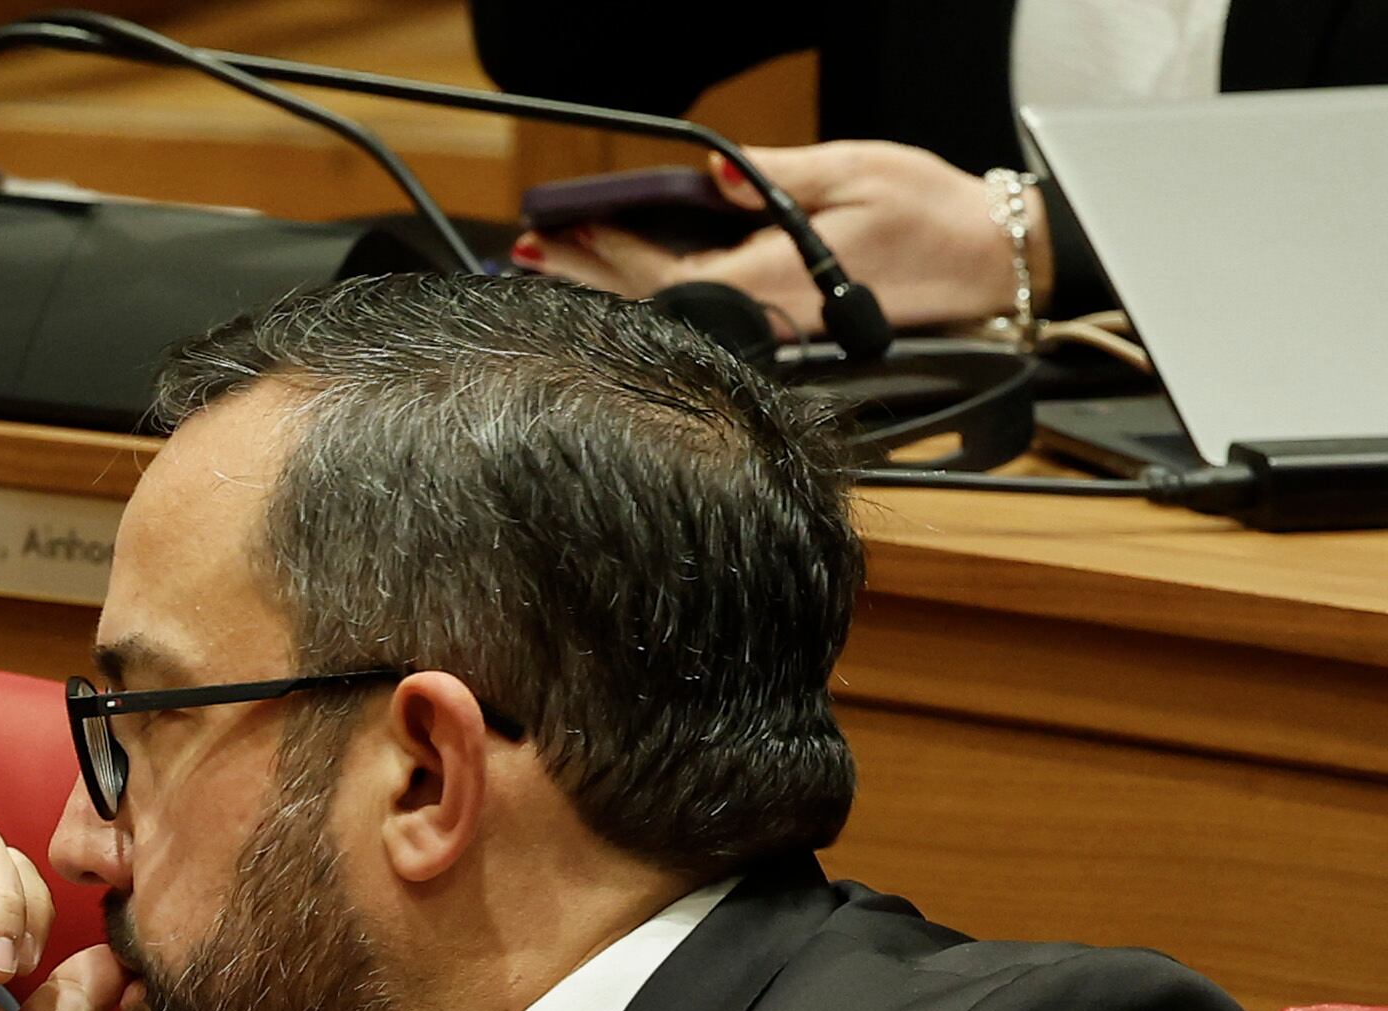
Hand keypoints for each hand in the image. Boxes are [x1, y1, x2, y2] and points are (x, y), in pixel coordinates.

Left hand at [515, 143, 1028, 334]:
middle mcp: (768, 317)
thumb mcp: (854, 171)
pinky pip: (704, 316)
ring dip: (613, 289)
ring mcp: (774, 330)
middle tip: (526, 252)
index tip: (558, 232)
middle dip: (586, 277)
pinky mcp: (785, 330)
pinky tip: (623, 284)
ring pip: (674, 314)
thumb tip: (712, 176)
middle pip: (654, 304)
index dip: (606, 256)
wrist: (993, 264)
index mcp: (777, 280)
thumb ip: (774, 178)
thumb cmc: (932, 215)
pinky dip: (655, 297)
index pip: (666, 276)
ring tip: (555, 265)